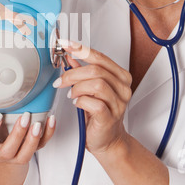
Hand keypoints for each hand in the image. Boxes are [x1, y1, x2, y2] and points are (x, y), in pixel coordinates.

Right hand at [0, 111, 55, 184]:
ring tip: (38, 123)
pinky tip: (50, 120)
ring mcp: (15, 156)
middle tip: (23, 117)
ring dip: (33, 139)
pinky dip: (48, 135)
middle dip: (17, 135)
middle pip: (8, 150)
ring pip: (26, 153)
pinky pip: (41, 147)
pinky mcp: (29, 153)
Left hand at [53, 40, 131, 154]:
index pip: (100, 57)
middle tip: (61, 81)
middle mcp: (123, 88)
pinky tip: (77, 103)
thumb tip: (69, 55)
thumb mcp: (89, 88)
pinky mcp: (110, 117)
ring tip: (72, 94)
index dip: (80, 49)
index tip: (65, 44)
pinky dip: (81, 101)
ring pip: (96, 84)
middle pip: (96, 70)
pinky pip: (94, 103)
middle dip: (73, 74)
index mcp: (120, 76)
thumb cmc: (100, 114)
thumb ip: (81, 71)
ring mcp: (118, 103)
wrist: (108, 140)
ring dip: (77, 88)